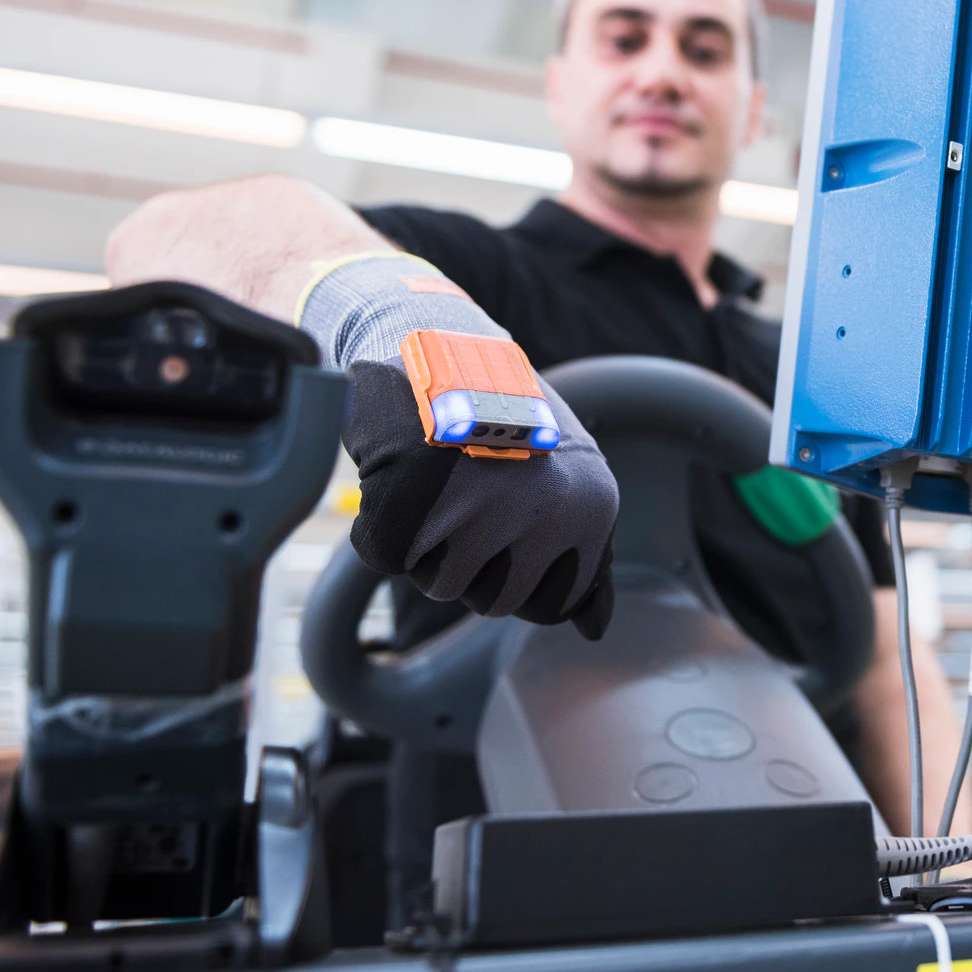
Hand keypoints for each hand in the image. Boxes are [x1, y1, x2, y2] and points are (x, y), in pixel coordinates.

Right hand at [342, 361, 617, 637]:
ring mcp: (480, 500)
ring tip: (438, 482)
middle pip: (490, 601)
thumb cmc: (504, 420)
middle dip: (470, 560)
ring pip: (436, 585)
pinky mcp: (414, 489)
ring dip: (426, 544)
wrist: (436, 341)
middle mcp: (547, 508)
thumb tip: (593, 629)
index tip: (510, 522)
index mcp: (592, 507)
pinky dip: (378, 525)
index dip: (517, 574)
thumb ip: (587, 560)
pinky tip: (397, 477)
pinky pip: (384, 557)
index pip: (551, 607)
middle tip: (467, 497)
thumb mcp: (569, 480)